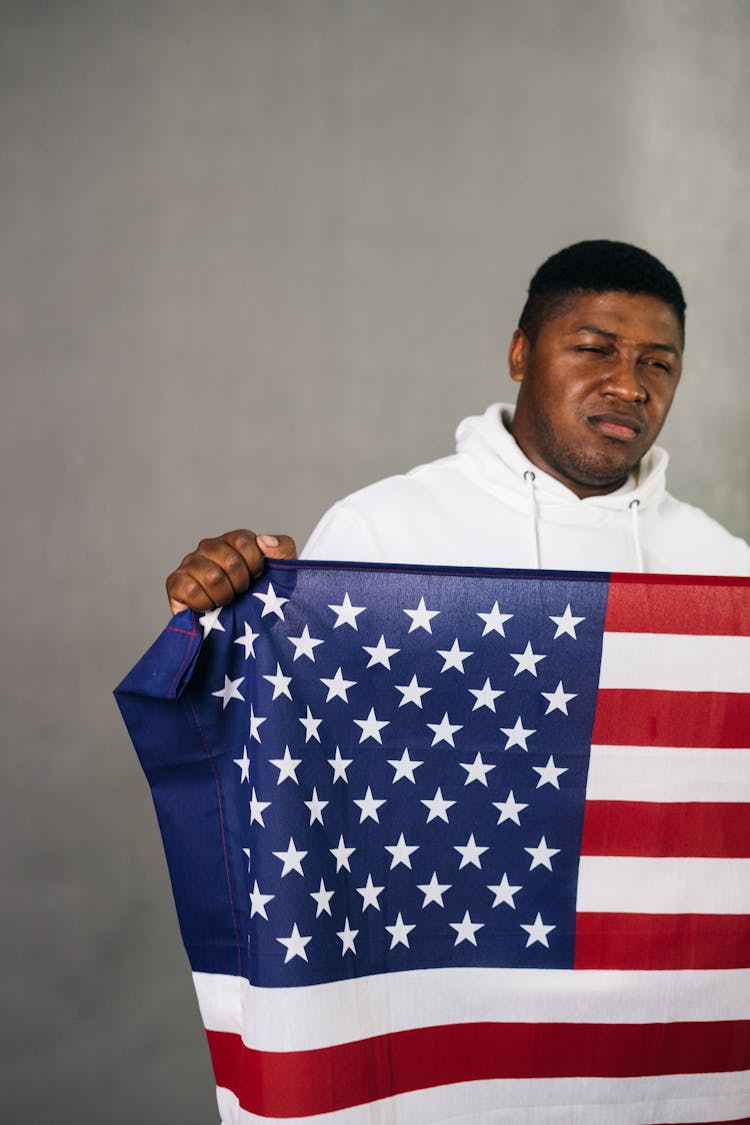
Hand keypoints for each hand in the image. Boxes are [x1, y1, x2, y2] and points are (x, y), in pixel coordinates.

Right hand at [166, 530, 296, 613]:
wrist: (241, 630)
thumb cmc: (261, 597)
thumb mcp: (282, 572)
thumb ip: (282, 548)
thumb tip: (264, 540)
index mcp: (232, 541)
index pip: (244, 541)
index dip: (255, 565)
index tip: (257, 578)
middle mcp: (209, 548)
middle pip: (229, 560)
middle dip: (241, 584)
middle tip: (241, 593)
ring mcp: (190, 564)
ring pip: (212, 576)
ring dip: (225, 596)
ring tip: (226, 601)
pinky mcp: (176, 583)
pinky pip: (190, 589)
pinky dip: (205, 603)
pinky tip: (209, 606)